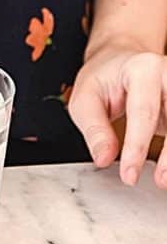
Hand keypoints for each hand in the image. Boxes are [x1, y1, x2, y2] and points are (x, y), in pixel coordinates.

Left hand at [68, 42, 166, 188]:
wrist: (120, 61)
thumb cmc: (103, 79)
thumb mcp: (85, 98)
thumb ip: (95, 129)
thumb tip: (104, 158)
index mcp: (142, 68)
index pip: (144, 112)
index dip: (138, 147)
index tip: (129, 175)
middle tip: (159, 182)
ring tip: (164, 180)